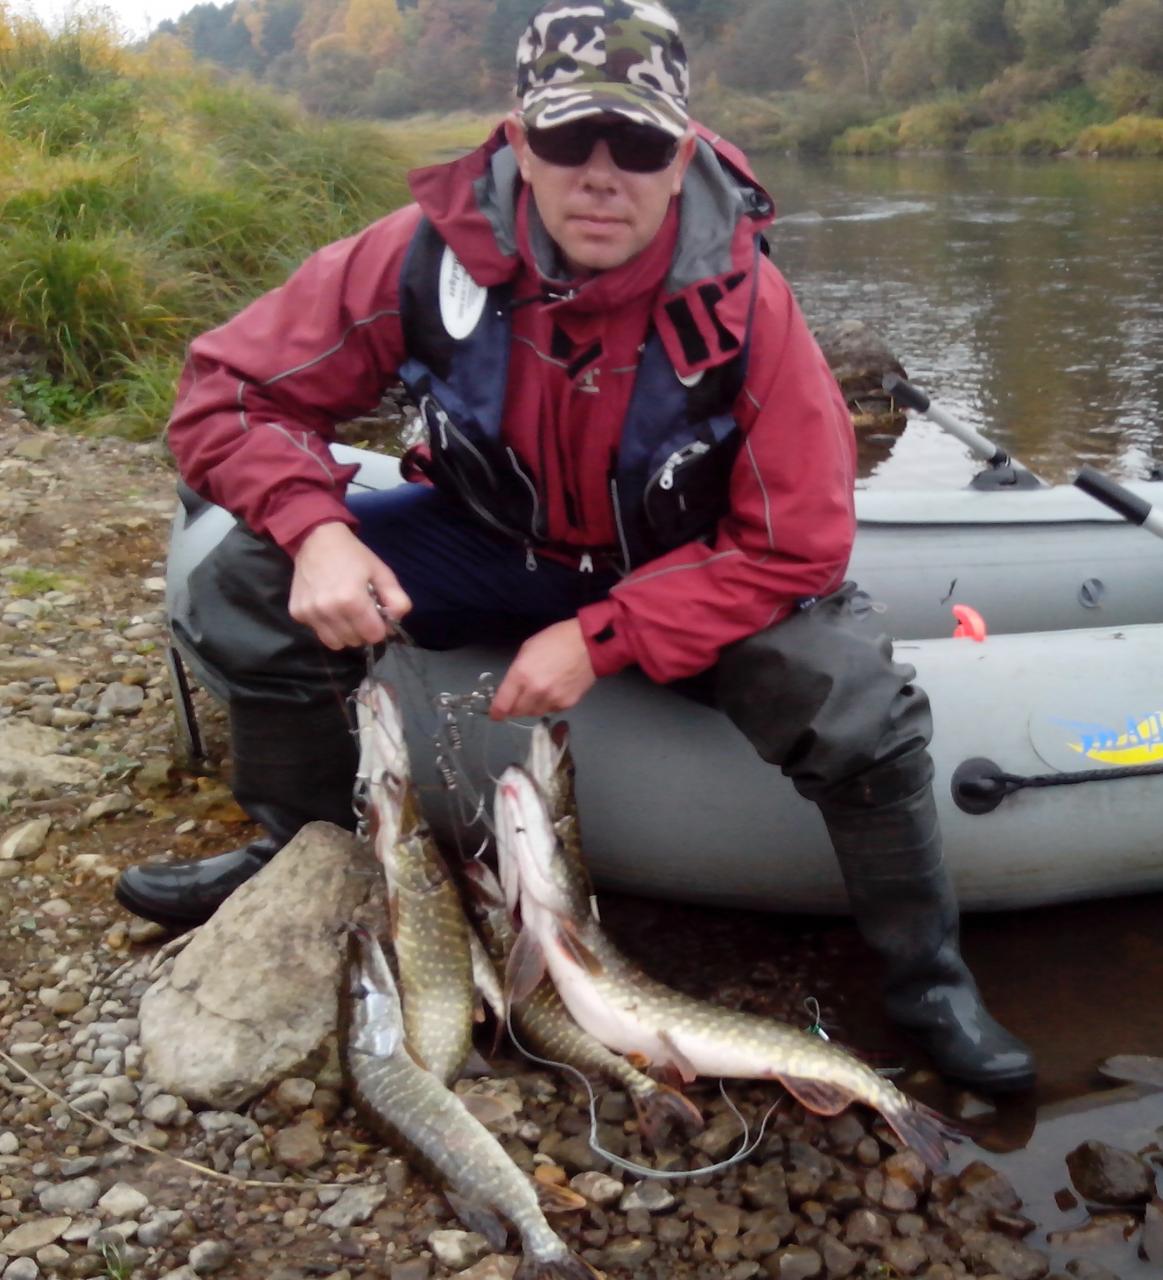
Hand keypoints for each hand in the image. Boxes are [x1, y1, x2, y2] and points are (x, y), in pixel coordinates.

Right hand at [289, 522, 411, 649]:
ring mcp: (310, 613)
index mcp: (352, 600)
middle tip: (361, 612)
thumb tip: (395, 622)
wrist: (316, 539)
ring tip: (345, 613)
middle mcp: (328, 610)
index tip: (376, 615)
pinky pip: (318, 632)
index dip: (379, 628)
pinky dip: (327, 626)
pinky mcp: (297, 613)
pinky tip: (329, 607)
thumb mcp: (382, 572)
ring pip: (335, 643)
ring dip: (344, 633)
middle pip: (355, 641)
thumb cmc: (353, 555)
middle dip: (362, 631)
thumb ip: (397, 600)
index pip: (373, 636)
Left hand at [490, 619, 595, 719]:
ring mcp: (552, 700)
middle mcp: (534, 691)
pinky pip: (551, 710)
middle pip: (517, 712)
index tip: (495, 714)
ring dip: (532, 706)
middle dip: (515, 707)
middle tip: (519, 697)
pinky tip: (555, 691)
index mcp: (521, 674)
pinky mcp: (566, 704)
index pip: (502, 704)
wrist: (589, 644)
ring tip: (539, 692)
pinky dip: (549, 704)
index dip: (496, 712)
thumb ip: (517, 672)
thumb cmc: (555, 640)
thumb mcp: (528, 649)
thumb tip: (512, 689)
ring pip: (534, 713)